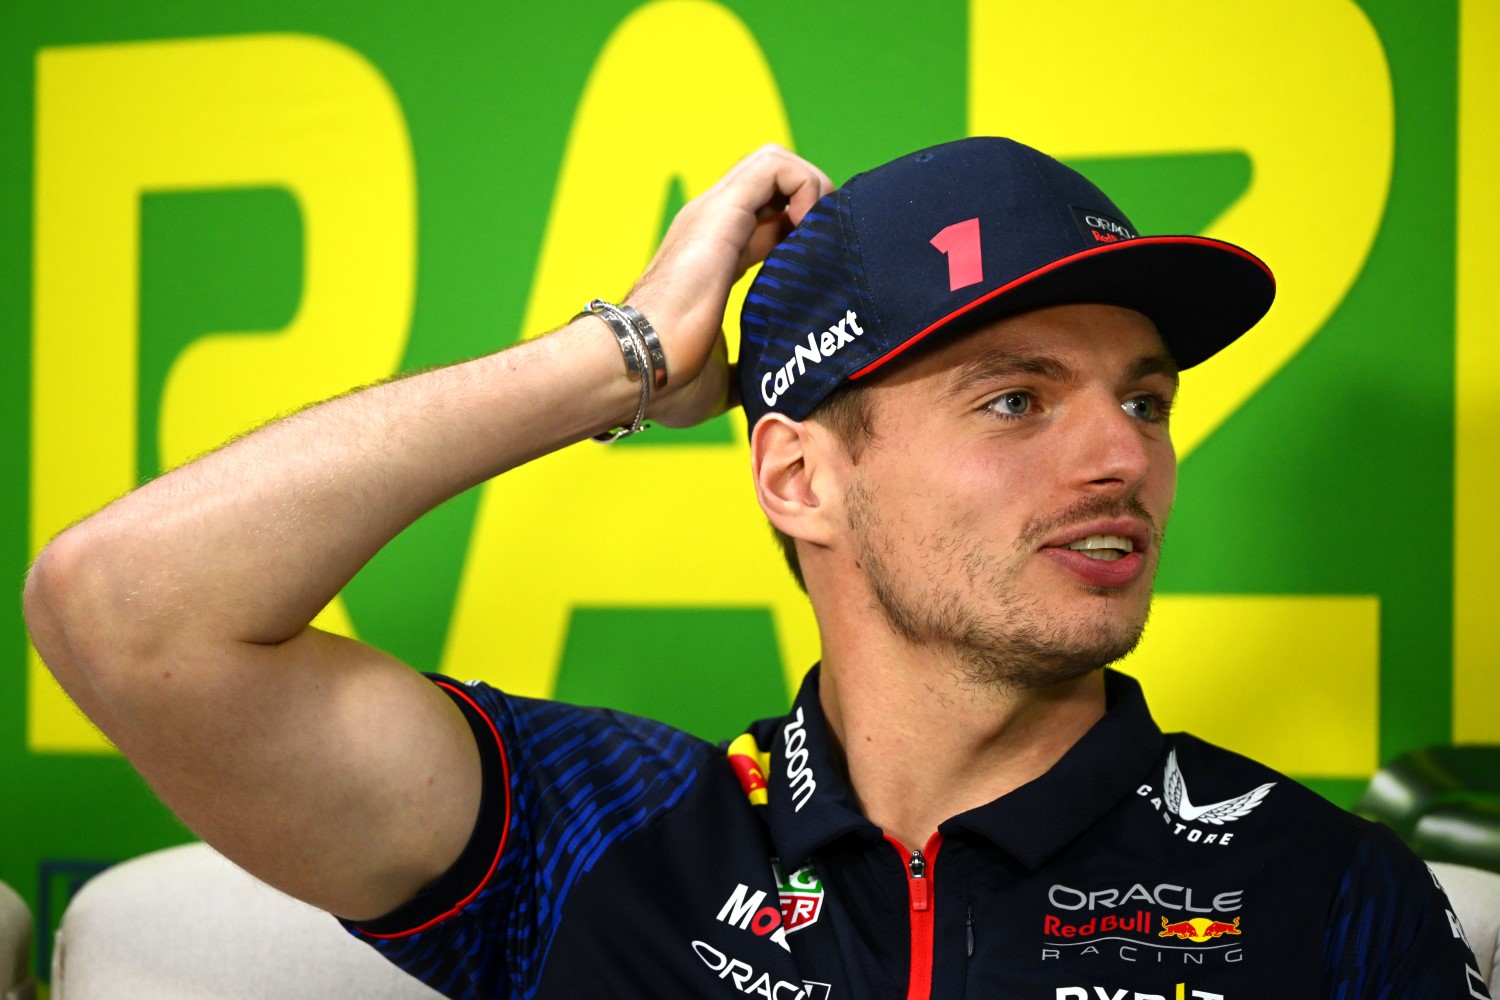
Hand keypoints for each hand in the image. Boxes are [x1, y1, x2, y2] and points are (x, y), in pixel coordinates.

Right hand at [625, 144, 832, 427]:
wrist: (639, 367)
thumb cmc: (669, 380)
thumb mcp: (721, 380)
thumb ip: (746, 374)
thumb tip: (768, 395)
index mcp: (713, 260)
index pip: (767, 225)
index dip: (803, 237)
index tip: (824, 274)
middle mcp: (712, 228)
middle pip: (773, 186)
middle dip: (813, 206)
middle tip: (830, 251)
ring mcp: (714, 214)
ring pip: (775, 162)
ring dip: (812, 189)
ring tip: (821, 237)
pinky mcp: (722, 210)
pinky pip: (776, 166)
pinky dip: (807, 186)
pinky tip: (810, 232)